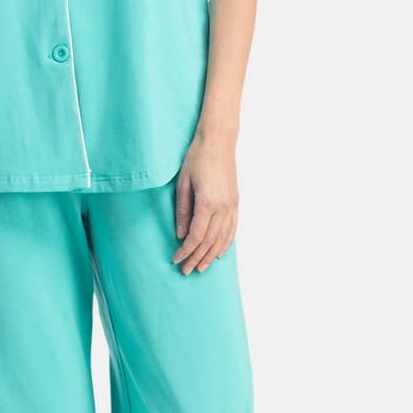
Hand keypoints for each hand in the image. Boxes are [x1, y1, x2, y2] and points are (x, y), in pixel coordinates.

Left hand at [172, 135, 238, 273]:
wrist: (218, 141)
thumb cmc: (196, 158)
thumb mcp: (183, 183)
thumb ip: (182, 211)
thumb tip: (181, 234)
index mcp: (207, 202)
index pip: (196, 236)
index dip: (186, 251)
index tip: (176, 259)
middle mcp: (223, 207)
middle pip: (210, 241)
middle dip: (197, 258)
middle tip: (186, 270)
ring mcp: (232, 205)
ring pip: (223, 238)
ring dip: (212, 255)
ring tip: (202, 267)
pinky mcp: (235, 202)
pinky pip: (232, 229)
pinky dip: (226, 243)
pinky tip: (220, 253)